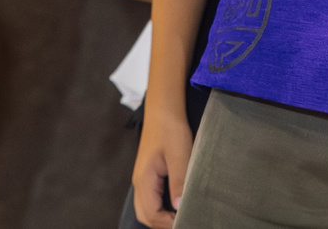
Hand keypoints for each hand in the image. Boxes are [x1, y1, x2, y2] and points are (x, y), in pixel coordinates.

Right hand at [131, 105, 193, 226]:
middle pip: (145, 215)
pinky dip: (160, 208)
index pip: (152, 214)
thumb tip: (180, 207)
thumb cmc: (170, 129)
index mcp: (144, 179)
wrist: (163, 110)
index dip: (169, 224)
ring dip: (161, 217)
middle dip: (163, 224)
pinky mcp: (148, 174)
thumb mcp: (180, 156)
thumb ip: (179, 182)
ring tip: (181, 216)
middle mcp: (139, 182)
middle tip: (185, 222)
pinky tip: (175, 204)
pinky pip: (150, 199)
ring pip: (146, 208)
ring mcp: (142, 178)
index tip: (187, 221)